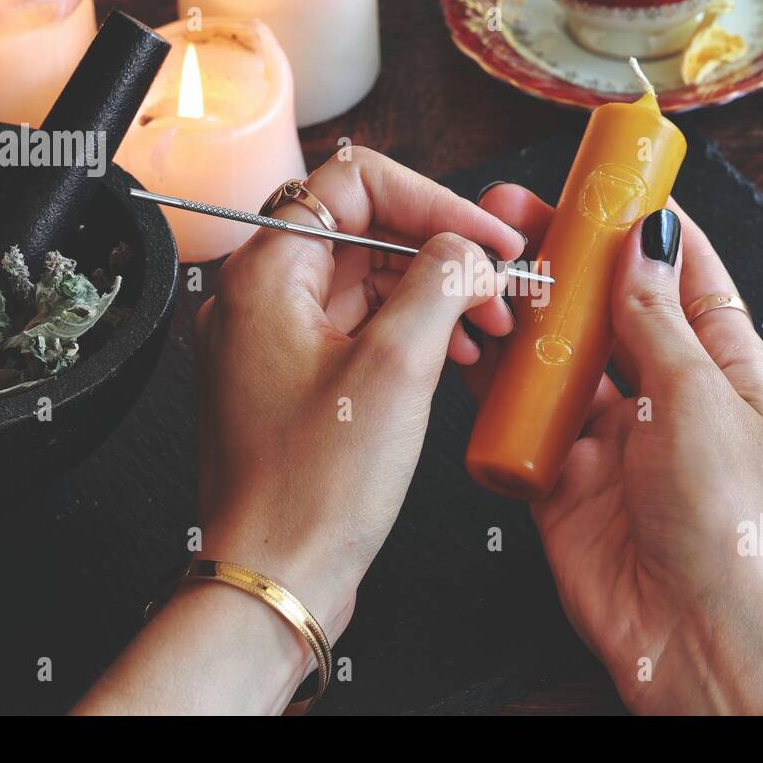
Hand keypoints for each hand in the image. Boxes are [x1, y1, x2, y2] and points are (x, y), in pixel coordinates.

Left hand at [76, 148, 521, 713]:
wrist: (275, 579)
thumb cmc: (313, 490)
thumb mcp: (397, 368)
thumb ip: (441, 282)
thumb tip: (468, 251)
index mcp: (266, 275)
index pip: (355, 182)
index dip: (434, 200)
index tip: (488, 237)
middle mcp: (260, 299)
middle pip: (364, 230)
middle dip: (442, 252)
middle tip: (501, 286)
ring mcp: (275, 342)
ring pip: (368, 281)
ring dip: (435, 293)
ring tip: (490, 329)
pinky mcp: (296, 382)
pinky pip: (361, 329)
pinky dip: (413, 332)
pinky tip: (457, 357)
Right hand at [469, 185, 762, 714]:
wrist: (693, 635)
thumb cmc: (729, 522)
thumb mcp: (698, 397)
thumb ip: (657, 318)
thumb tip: (642, 240)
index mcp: (723, 367)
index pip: (684, 274)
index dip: (646, 225)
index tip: (609, 179)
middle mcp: (667, 395)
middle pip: (612, 308)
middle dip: (568, 261)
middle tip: (516, 213)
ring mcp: (612, 437)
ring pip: (561, 359)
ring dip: (529, 317)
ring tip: (486, 269)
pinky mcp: (563, 479)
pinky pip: (525, 420)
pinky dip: (499, 387)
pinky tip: (474, 347)